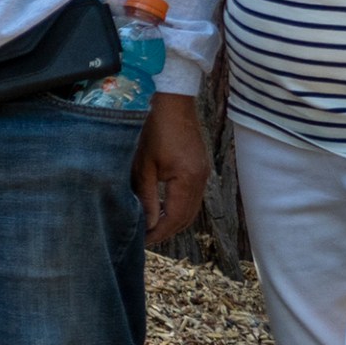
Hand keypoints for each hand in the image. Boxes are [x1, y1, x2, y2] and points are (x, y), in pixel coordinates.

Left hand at [134, 93, 207, 248]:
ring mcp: (203, 173)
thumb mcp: (143, 165)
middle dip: (167, 231)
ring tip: (151, 227)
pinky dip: (178, 206)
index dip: (159, 232)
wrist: (172, 102)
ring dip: (173, 220)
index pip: (176, 218)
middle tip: (145, 239)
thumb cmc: (153, 130)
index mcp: (188, 180)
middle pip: (187, 217)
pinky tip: (162, 207)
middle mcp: (201, 179)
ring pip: (191, 208)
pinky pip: (192, 196)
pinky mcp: (199, 167)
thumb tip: (147, 223)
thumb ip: (147, 196)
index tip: (142, 241)